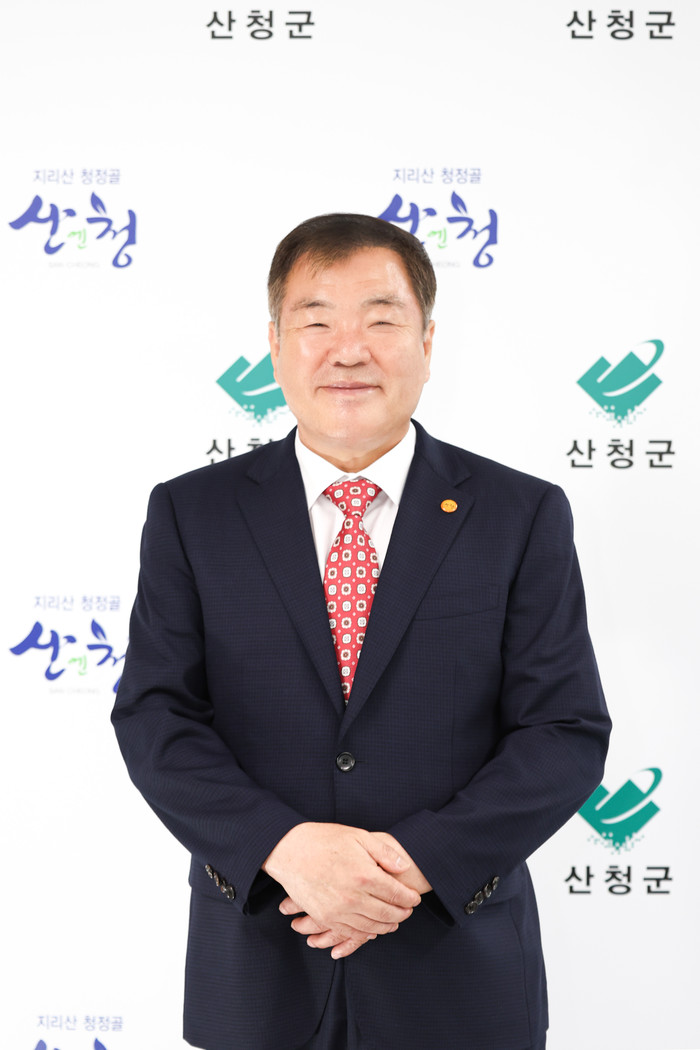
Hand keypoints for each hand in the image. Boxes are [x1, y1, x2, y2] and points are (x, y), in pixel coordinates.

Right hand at [263, 823, 421, 956]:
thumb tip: (404, 867)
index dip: (409, 898)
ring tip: (394, 922)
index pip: (397, 894)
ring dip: (386, 926)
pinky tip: (372, 930)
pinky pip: (350, 933)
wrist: (289, 850)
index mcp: (365, 875)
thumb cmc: (324, 840)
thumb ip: (384, 853)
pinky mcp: (325, 917)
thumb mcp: (358, 836)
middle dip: (402, 914)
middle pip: (387, 913)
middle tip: (408, 912)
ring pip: (371, 926)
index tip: (415, 898)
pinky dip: (365, 934)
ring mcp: (338, 911)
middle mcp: (354, 897)